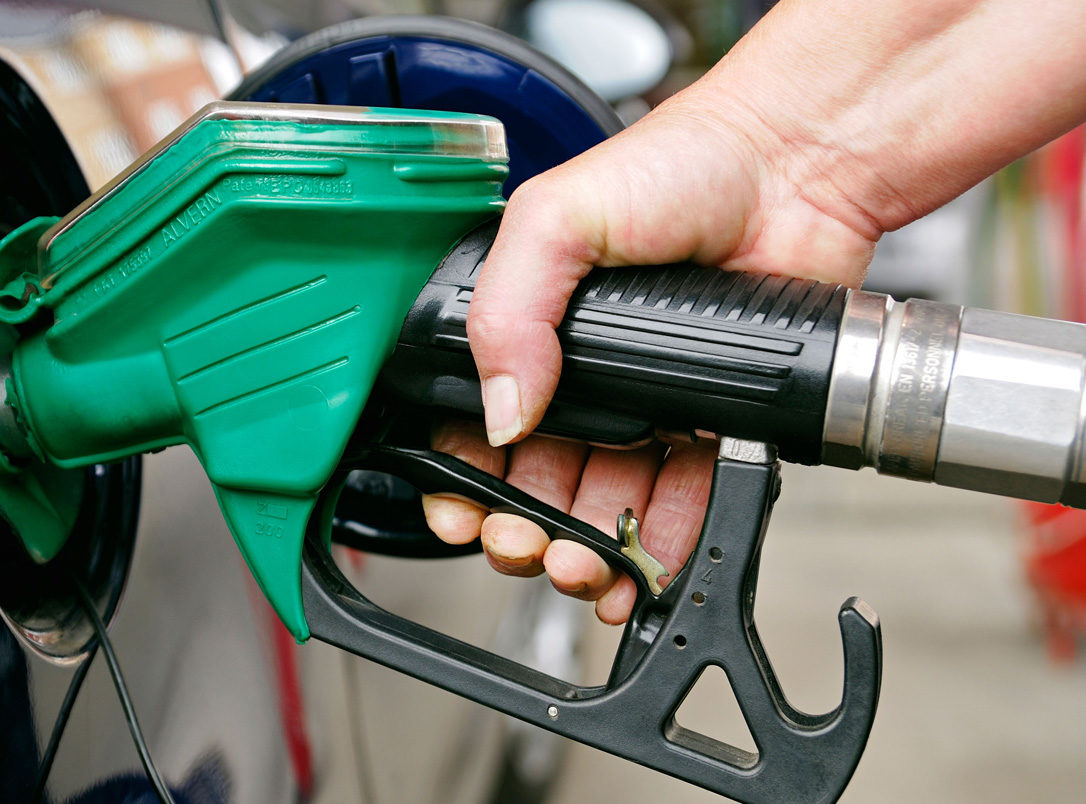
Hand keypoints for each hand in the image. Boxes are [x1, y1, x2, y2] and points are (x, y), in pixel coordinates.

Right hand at [426, 89, 875, 624]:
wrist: (796, 168)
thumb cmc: (680, 166)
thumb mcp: (555, 217)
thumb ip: (507, 310)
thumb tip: (499, 409)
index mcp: (528, 328)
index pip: (473, 421)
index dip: (460, 475)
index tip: (459, 511)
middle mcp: (582, 370)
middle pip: (534, 477)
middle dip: (520, 527)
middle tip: (523, 545)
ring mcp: (648, 400)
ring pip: (601, 501)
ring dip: (584, 549)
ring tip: (581, 567)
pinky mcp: (713, 421)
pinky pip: (681, 498)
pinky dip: (661, 544)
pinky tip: (643, 569)